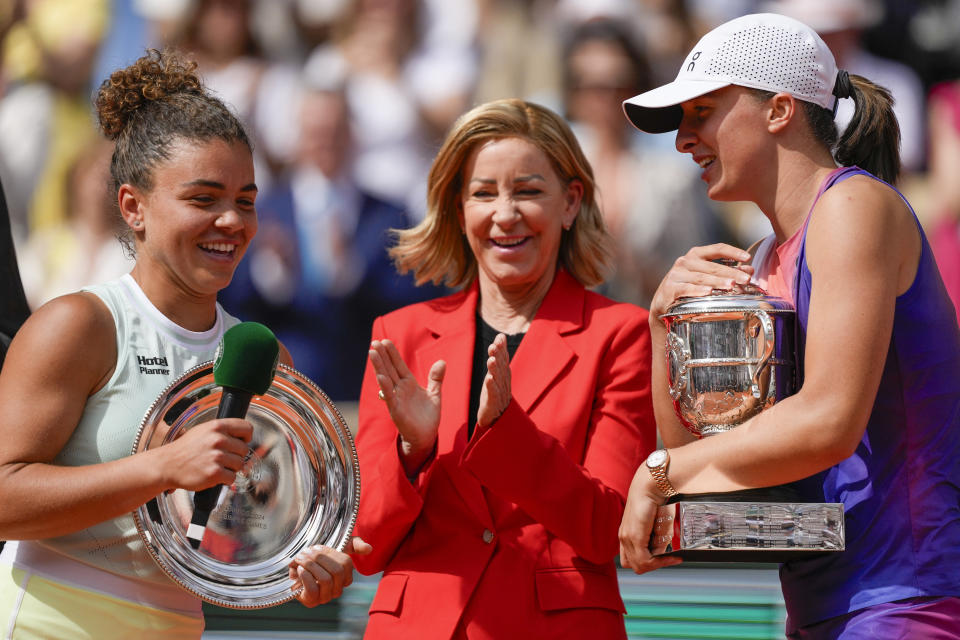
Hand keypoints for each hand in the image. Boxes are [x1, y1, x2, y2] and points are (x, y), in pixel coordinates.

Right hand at [158, 418, 253, 491]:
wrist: (167, 465)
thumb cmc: (185, 449)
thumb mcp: (203, 431)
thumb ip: (222, 432)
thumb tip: (243, 437)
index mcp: (216, 426)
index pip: (246, 428)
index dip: (246, 437)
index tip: (242, 442)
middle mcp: (218, 440)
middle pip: (244, 450)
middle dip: (236, 456)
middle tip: (222, 459)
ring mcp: (216, 457)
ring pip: (240, 464)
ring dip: (231, 468)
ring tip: (216, 466)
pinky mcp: (215, 473)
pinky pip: (232, 478)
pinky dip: (226, 480)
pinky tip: (215, 475)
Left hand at [288, 537, 371, 606]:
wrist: (296, 564)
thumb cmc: (319, 555)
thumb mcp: (339, 544)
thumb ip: (355, 544)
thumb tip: (369, 549)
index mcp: (345, 577)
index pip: (346, 564)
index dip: (331, 554)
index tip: (319, 547)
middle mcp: (337, 589)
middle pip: (336, 571)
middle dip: (319, 558)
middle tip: (307, 551)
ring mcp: (325, 597)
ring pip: (325, 580)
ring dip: (310, 565)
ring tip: (301, 558)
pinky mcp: (311, 601)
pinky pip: (313, 590)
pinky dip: (305, 576)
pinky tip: (300, 569)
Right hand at [369, 340, 444, 467]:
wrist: (426, 436)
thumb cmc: (427, 416)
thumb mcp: (434, 394)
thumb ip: (436, 378)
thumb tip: (442, 361)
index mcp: (409, 383)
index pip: (398, 365)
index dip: (392, 354)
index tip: (385, 341)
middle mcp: (400, 389)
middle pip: (389, 369)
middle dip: (382, 356)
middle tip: (374, 342)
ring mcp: (397, 399)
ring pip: (386, 379)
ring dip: (379, 366)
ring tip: (372, 353)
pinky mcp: (396, 410)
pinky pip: (390, 397)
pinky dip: (385, 387)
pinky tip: (380, 376)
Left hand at [476, 333, 510, 427]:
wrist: (495, 421)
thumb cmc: (495, 395)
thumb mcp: (496, 374)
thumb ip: (499, 356)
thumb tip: (501, 335)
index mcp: (503, 376)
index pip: (503, 360)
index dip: (502, 349)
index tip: (500, 337)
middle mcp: (504, 384)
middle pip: (501, 368)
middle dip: (498, 356)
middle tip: (493, 345)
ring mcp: (499, 395)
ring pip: (497, 380)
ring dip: (494, 369)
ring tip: (490, 359)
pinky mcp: (493, 405)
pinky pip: (493, 395)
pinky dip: (491, 387)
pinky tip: (489, 379)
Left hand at [618, 467, 683, 573]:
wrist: (651, 485)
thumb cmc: (655, 500)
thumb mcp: (655, 522)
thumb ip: (655, 537)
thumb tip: (664, 550)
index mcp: (626, 534)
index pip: (632, 560)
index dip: (649, 564)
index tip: (666, 558)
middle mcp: (624, 537)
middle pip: (635, 565)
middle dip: (654, 566)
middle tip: (669, 559)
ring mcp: (627, 537)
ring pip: (640, 565)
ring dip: (659, 564)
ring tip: (672, 557)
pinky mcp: (634, 536)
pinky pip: (645, 560)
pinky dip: (660, 562)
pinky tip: (672, 556)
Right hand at [649, 244, 753, 321]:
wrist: (662, 305)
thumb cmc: (687, 289)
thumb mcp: (706, 278)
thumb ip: (727, 272)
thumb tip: (750, 270)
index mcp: (696, 255)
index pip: (717, 249)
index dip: (733, 252)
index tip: (748, 258)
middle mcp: (685, 262)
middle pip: (712, 266)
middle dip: (731, 272)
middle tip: (746, 279)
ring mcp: (676, 274)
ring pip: (701, 277)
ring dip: (718, 282)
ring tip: (732, 285)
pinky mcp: (669, 288)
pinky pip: (686, 289)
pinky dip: (698, 290)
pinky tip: (709, 292)